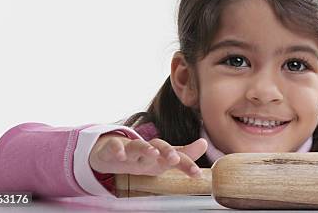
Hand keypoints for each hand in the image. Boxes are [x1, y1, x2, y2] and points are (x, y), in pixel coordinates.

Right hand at [89, 133, 207, 177]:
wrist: (112, 152)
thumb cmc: (143, 157)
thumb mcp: (163, 160)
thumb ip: (184, 154)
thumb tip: (204, 143)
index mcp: (160, 153)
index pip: (175, 155)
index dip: (186, 163)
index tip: (197, 173)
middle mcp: (147, 149)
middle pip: (158, 146)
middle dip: (167, 151)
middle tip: (174, 158)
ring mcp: (130, 147)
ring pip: (137, 145)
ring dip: (145, 148)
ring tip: (153, 152)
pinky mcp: (113, 148)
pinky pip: (114, 147)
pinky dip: (117, 150)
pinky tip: (121, 156)